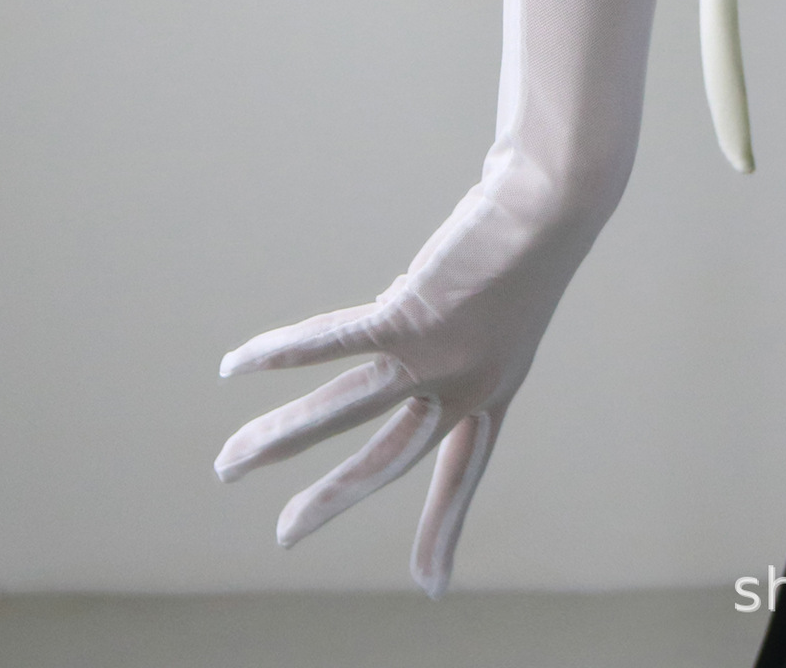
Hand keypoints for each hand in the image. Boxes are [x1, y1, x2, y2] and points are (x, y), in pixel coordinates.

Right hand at [213, 183, 596, 594]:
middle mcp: (467, 385)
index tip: (432, 586)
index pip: (467, 468)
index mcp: (497, 384)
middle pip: (389, 460)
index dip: (445, 522)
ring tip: (227, 464)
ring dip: (280, 440)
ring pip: (343, 412)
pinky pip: (331, 343)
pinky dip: (280, 353)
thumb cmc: (536, 225)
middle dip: (333, 500)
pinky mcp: (410, 317)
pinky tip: (238, 364)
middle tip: (285, 537)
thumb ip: (447, 314)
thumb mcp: (500, 290)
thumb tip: (396, 303)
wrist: (558, 199)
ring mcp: (438, 358)